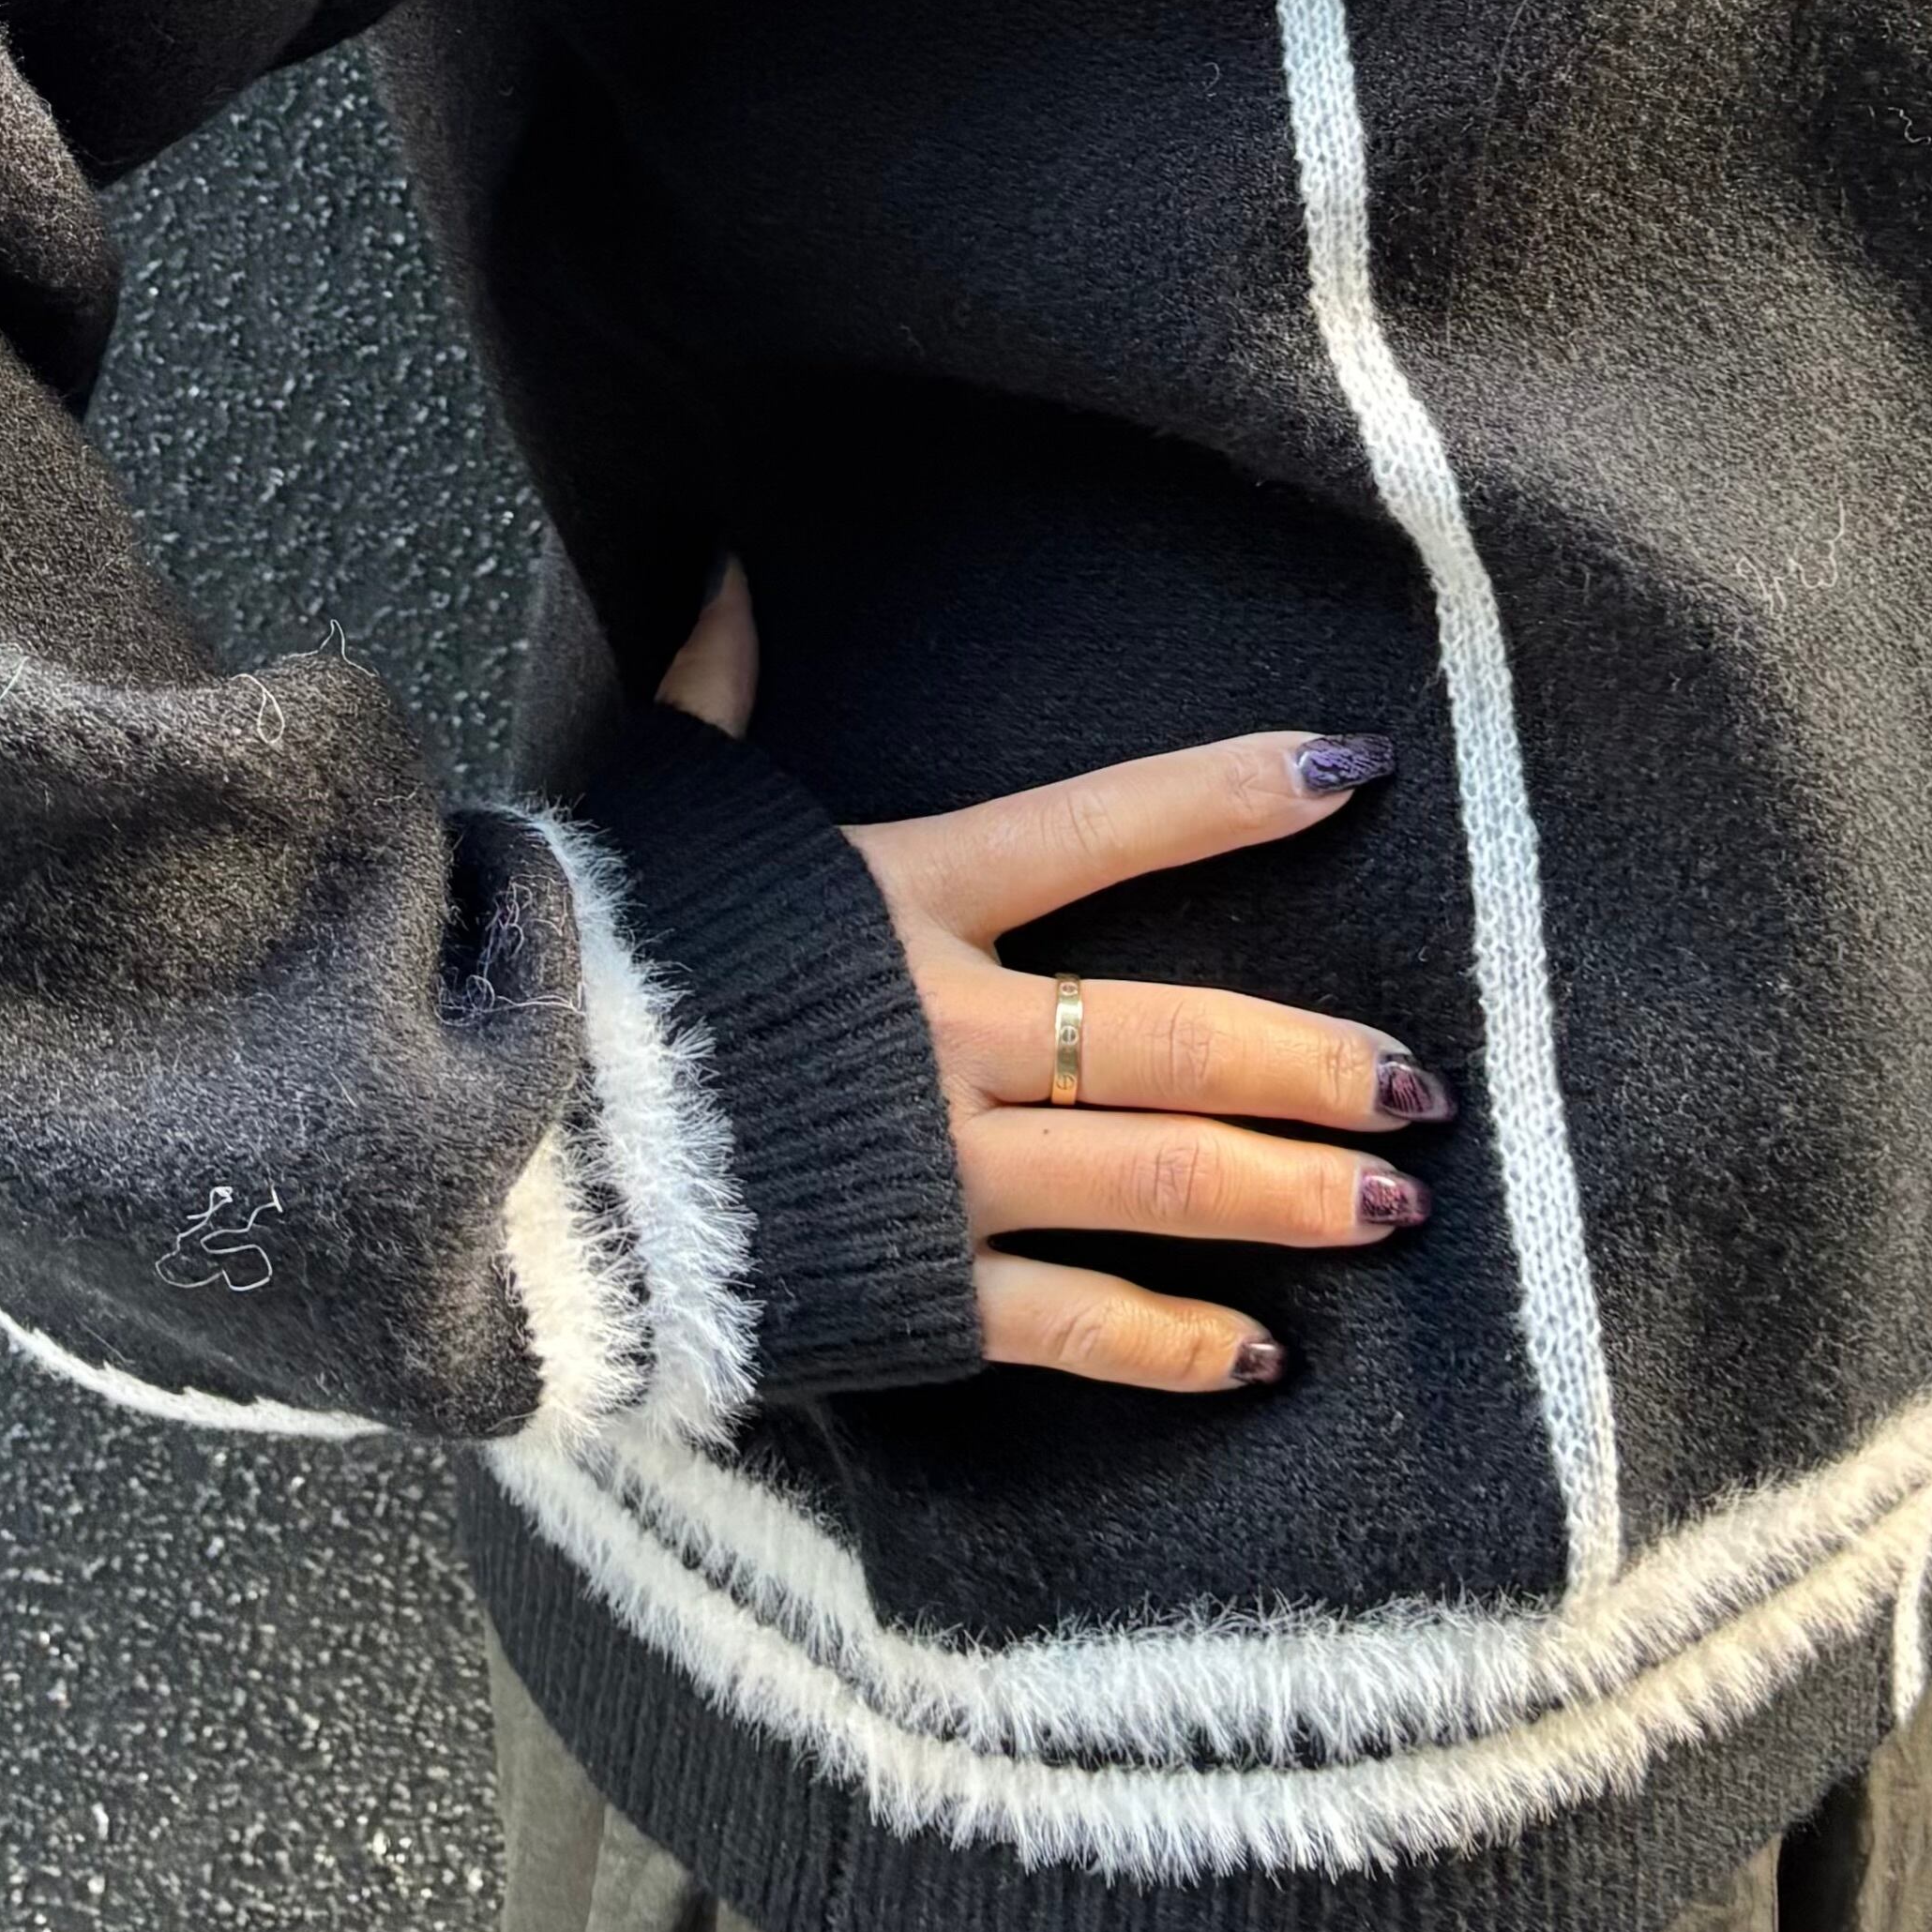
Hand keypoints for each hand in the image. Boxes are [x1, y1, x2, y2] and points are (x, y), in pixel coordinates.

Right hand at [658, 568, 1448, 1396]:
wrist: (507, 1138)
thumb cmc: (596, 954)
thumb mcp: (666, 806)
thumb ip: (720, 691)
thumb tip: (732, 575)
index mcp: (902, 899)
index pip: (1103, 828)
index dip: (1231, 795)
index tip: (1351, 772)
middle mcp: (948, 1032)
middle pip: (1172, 1038)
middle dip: (1311, 1060)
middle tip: (1424, 1083)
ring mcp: (943, 1170)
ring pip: (1157, 1182)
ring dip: (1288, 1195)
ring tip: (1394, 1203)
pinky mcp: (914, 1289)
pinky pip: (1072, 1328)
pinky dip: (1173, 1345)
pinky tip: (1261, 1355)